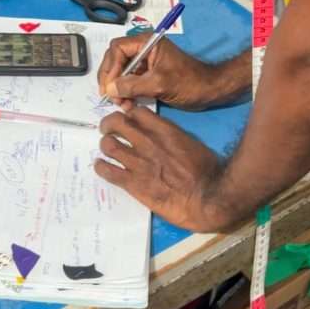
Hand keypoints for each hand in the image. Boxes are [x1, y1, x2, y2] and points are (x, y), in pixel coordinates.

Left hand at [95, 106, 230, 232]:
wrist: (208, 197)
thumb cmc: (207, 170)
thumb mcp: (191, 143)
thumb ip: (172, 135)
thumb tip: (162, 135)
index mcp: (164, 130)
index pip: (136, 111)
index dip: (128, 113)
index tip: (127, 119)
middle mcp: (147, 142)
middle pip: (116, 122)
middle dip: (109, 124)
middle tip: (108, 130)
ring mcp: (138, 163)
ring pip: (108, 145)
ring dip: (105, 145)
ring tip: (107, 150)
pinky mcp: (133, 184)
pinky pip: (108, 171)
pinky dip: (101, 167)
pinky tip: (102, 167)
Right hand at [97, 34, 223, 109]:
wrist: (210, 91)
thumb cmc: (189, 82)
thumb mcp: (159, 84)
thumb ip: (132, 85)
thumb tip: (109, 89)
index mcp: (147, 43)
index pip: (118, 48)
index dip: (110, 67)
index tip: (108, 87)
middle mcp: (144, 49)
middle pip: (116, 59)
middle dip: (112, 78)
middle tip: (109, 97)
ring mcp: (146, 62)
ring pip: (122, 72)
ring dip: (118, 88)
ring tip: (121, 104)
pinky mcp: (149, 74)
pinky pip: (131, 81)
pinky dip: (127, 92)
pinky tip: (128, 104)